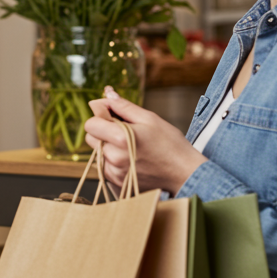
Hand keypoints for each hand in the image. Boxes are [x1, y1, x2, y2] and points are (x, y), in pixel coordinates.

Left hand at [84, 88, 205, 196]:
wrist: (185, 175)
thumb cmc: (171, 145)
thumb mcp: (150, 118)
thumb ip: (123, 106)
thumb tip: (107, 94)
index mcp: (120, 138)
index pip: (90, 124)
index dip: (100, 116)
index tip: (113, 115)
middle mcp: (113, 157)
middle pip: (91, 138)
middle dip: (103, 131)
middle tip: (125, 130)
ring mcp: (114, 173)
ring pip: (98, 152)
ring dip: (108, 146)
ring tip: (131, 146)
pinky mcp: (117, 183)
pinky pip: (105, 166)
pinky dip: (113, 160)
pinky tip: (132, 158)